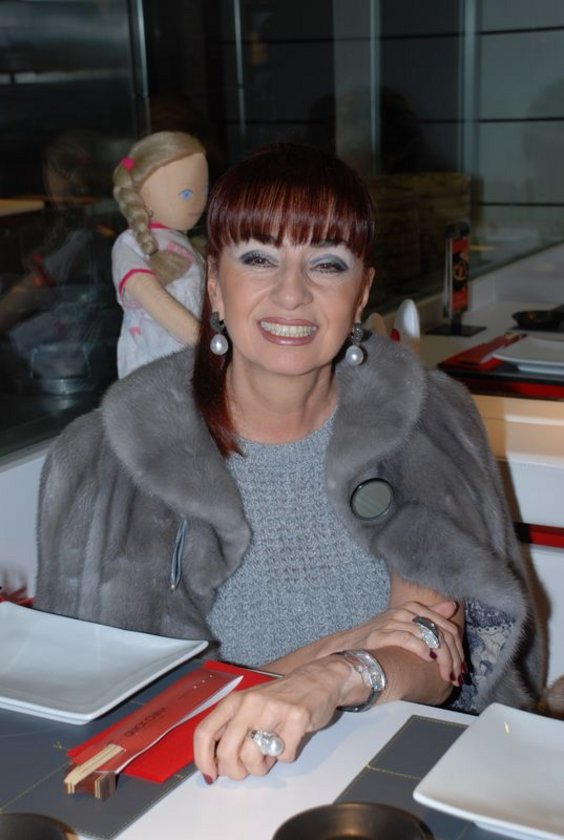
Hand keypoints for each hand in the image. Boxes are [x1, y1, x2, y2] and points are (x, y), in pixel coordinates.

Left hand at [193, 657, 352, 781]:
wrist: (317, 679)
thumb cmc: (280, 698)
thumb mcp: (249, 706)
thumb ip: (231, 730)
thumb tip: (216, 764)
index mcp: (234, 701)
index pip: (205, 732)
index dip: (202, 759)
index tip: (211, 774)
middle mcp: (250, 703)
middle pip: (227, 752)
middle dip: (235, 771)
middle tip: (246, 770)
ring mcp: (273, 710)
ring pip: (253, 758)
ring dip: (261, 767)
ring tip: (269, 755)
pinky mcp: (296, 719)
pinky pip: (284, 756)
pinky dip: (286, 757)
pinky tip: (289, 741)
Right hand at [309, 599, 464, 687]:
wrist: (347, 646)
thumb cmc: (378, 637)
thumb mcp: (406, 624)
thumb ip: (429, 615)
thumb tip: (452, 605)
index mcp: (413, 608)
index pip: (447, 627)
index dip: (458, 649)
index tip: (461, 669)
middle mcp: (404, 611)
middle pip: (441, 632)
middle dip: (453, 657)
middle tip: (455, 676)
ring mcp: (392, 621)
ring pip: (429, 636)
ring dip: (442, 659)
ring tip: (445, 674)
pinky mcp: (381, 634)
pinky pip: (409, 638)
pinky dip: (422, 649)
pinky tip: (428, 659)